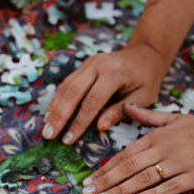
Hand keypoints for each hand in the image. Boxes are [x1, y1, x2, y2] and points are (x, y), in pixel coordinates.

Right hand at [43, 42, 167, 144]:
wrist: (146, 53)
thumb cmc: (147, 79)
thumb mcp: (142, 97)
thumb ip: (120, 111)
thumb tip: (99, 127)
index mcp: (114, 73)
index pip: (92, 102)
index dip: (79, 122)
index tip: (69, 140)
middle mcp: (98, 65)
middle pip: (73, 92)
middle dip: (59, 115)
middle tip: (49, 135)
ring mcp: (89, 63)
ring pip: (66, 86)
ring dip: (54, 108)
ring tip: (46, 127)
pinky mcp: (84, 65)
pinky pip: (67, 83)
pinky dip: (58, 99)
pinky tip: (51, 114)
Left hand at [81, 105, 193, 193]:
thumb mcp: (176, 118)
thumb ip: (149, 117)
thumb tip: (127, 108)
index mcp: (157, 136)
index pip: (124, 154)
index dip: (105, 168)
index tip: (88, 179)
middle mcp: (164, 148)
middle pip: (128, 167)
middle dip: (105, 181)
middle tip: (86, 193)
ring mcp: (179, 163)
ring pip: (143, 178)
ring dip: (120, 190)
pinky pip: (169, 186)